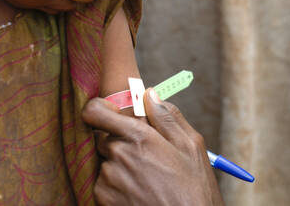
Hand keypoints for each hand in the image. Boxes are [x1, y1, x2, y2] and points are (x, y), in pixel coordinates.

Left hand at [82, 89, 223, 205]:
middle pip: (104, 137)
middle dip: (122, 142)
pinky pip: (104, 183)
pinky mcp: (103, 200)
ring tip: (148, 178)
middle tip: (146, 155)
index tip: (108, 112)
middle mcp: (117, 156)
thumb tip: (150, 94)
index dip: (98, 109)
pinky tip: (140, 191)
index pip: (95, 112)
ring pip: (107, 161)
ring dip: (121, 165)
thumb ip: (167, 117)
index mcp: (138, 138)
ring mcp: (108, 180)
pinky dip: (117, 184)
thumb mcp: (191, 147)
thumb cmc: (194, 189)